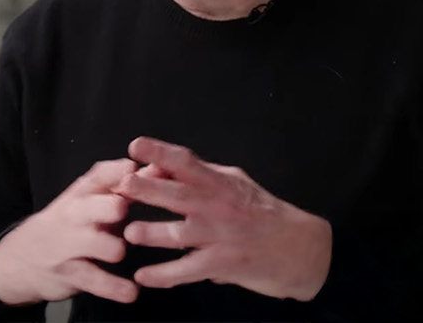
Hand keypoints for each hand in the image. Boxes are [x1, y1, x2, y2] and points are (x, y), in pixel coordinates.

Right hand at [0, 159, 138, 305]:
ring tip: (120, 253)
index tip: (137, 170)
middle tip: (122, 211)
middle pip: (94, 206)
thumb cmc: (71, 222)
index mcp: (83, 192)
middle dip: (111, 207)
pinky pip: (96, 281)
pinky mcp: (71, 274)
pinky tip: (131, 291)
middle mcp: (76, 214)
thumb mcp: (91, 200)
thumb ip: (127, 186)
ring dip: (114, 249)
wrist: (23, 257)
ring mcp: (71, 245)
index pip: (100, 175)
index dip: (119, 172)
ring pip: (97, 244)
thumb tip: (162, 167)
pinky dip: (115, 288)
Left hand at [114, 137, 333, 301]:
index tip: (135, 146)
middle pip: (178, 194)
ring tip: (129, 233)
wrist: (300, 248)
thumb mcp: (236, 184)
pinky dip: (164, 275)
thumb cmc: (263, 212)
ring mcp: (221, 236)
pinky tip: (143, 276)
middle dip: (149, 189)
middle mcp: (219, 206)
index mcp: (220, 182)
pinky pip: (188, 270)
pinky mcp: (223, 263)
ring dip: (153, 233)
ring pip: (181, 234)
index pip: (186, 162)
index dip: (160, 151)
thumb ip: (203, 175)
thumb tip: (163, 163)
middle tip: (122, 185)